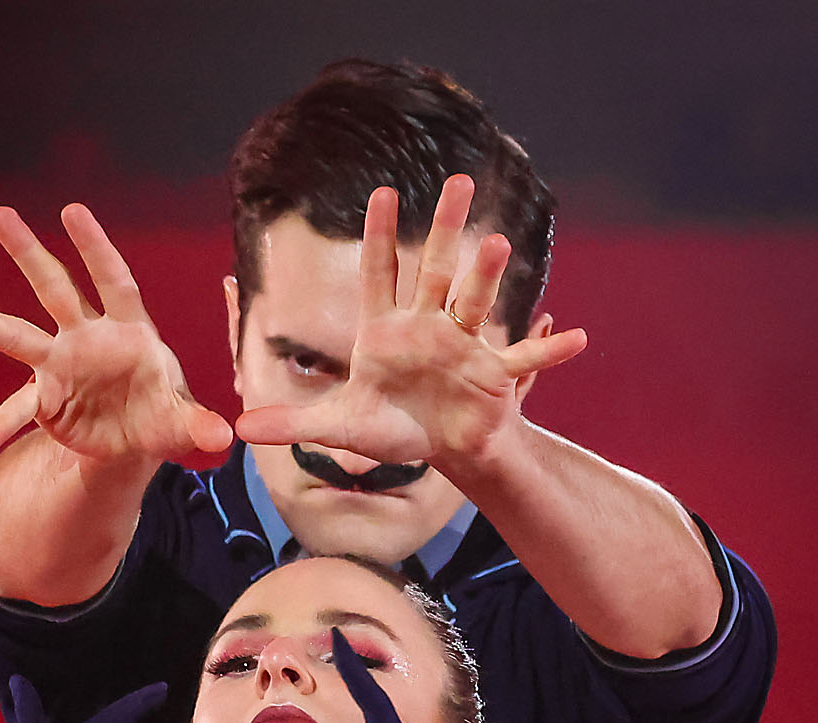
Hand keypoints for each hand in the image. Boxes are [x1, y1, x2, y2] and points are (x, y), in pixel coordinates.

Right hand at [0, 204, 232, 460]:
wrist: (141, 437)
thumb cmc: (166, 414)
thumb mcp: (186, 424)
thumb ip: (200, 426)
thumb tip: (225, 437)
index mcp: (130, 330)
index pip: (114, 281)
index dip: (96, 248)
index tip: (72, 211)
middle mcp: (89, 337)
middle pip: (56, 288)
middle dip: (29, 252)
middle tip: (0, 214)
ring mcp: (63, 364)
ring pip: (19, 336)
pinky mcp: (48, 397)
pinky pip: (19, 410)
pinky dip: (1, 427)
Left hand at [236, 176, 585, 468]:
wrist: (434, 446)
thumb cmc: (389, 429)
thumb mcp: (337, 427)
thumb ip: (290, 424)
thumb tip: (240, 429)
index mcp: (385, 332)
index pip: (381, 274)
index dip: (382, 237)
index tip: (384, 195)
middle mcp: (425, 327)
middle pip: (436, 270)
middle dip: (447, 228)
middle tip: (460, 182)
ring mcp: (460, 345)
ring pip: (475, 302)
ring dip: (487, 275)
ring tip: (500, 244)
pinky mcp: (489, 373)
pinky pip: (521, 360)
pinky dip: (549, 351)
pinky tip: (577, 338)